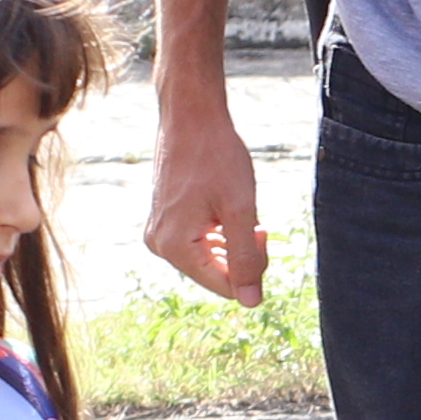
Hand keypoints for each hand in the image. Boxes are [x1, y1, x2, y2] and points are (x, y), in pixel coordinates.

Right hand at [146, 89, 268, 303]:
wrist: (191, 117)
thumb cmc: (217, 158)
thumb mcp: (240, 210)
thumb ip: (245, 259)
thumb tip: (252, 303)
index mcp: (174, 247)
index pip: (225, 286)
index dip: (253, 269)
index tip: (261, 233)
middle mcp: (160, 245)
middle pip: (217, 274)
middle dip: (243, 254)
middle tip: (256, 223)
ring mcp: (160, 232)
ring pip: (211, 259)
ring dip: (234, 242)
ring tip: (243, 212)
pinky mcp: (165, 220)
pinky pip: (200, 243)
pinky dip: (221, 232)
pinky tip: (229, 210)